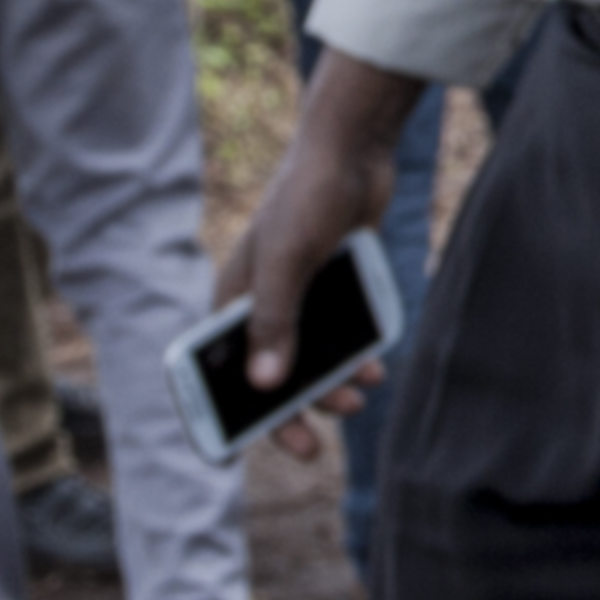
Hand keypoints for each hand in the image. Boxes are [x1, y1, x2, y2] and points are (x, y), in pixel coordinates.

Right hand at [221, 51, 426, 457]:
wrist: (353, 150)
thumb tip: (266, 384)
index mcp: (233, 298)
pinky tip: (375, 366)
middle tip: (316, 447)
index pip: (223, 368)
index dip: (229, 409)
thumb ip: (276, 321)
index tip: (239, 449)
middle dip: (292, 409)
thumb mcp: (287, 262)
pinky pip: (341, 333)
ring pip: (311, 357)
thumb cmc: (307, 199)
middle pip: (271, 372)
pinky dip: (355, 355)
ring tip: (361, 394)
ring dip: (330, 383)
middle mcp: (262, 302)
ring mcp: (301, 294)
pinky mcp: (335, 285)